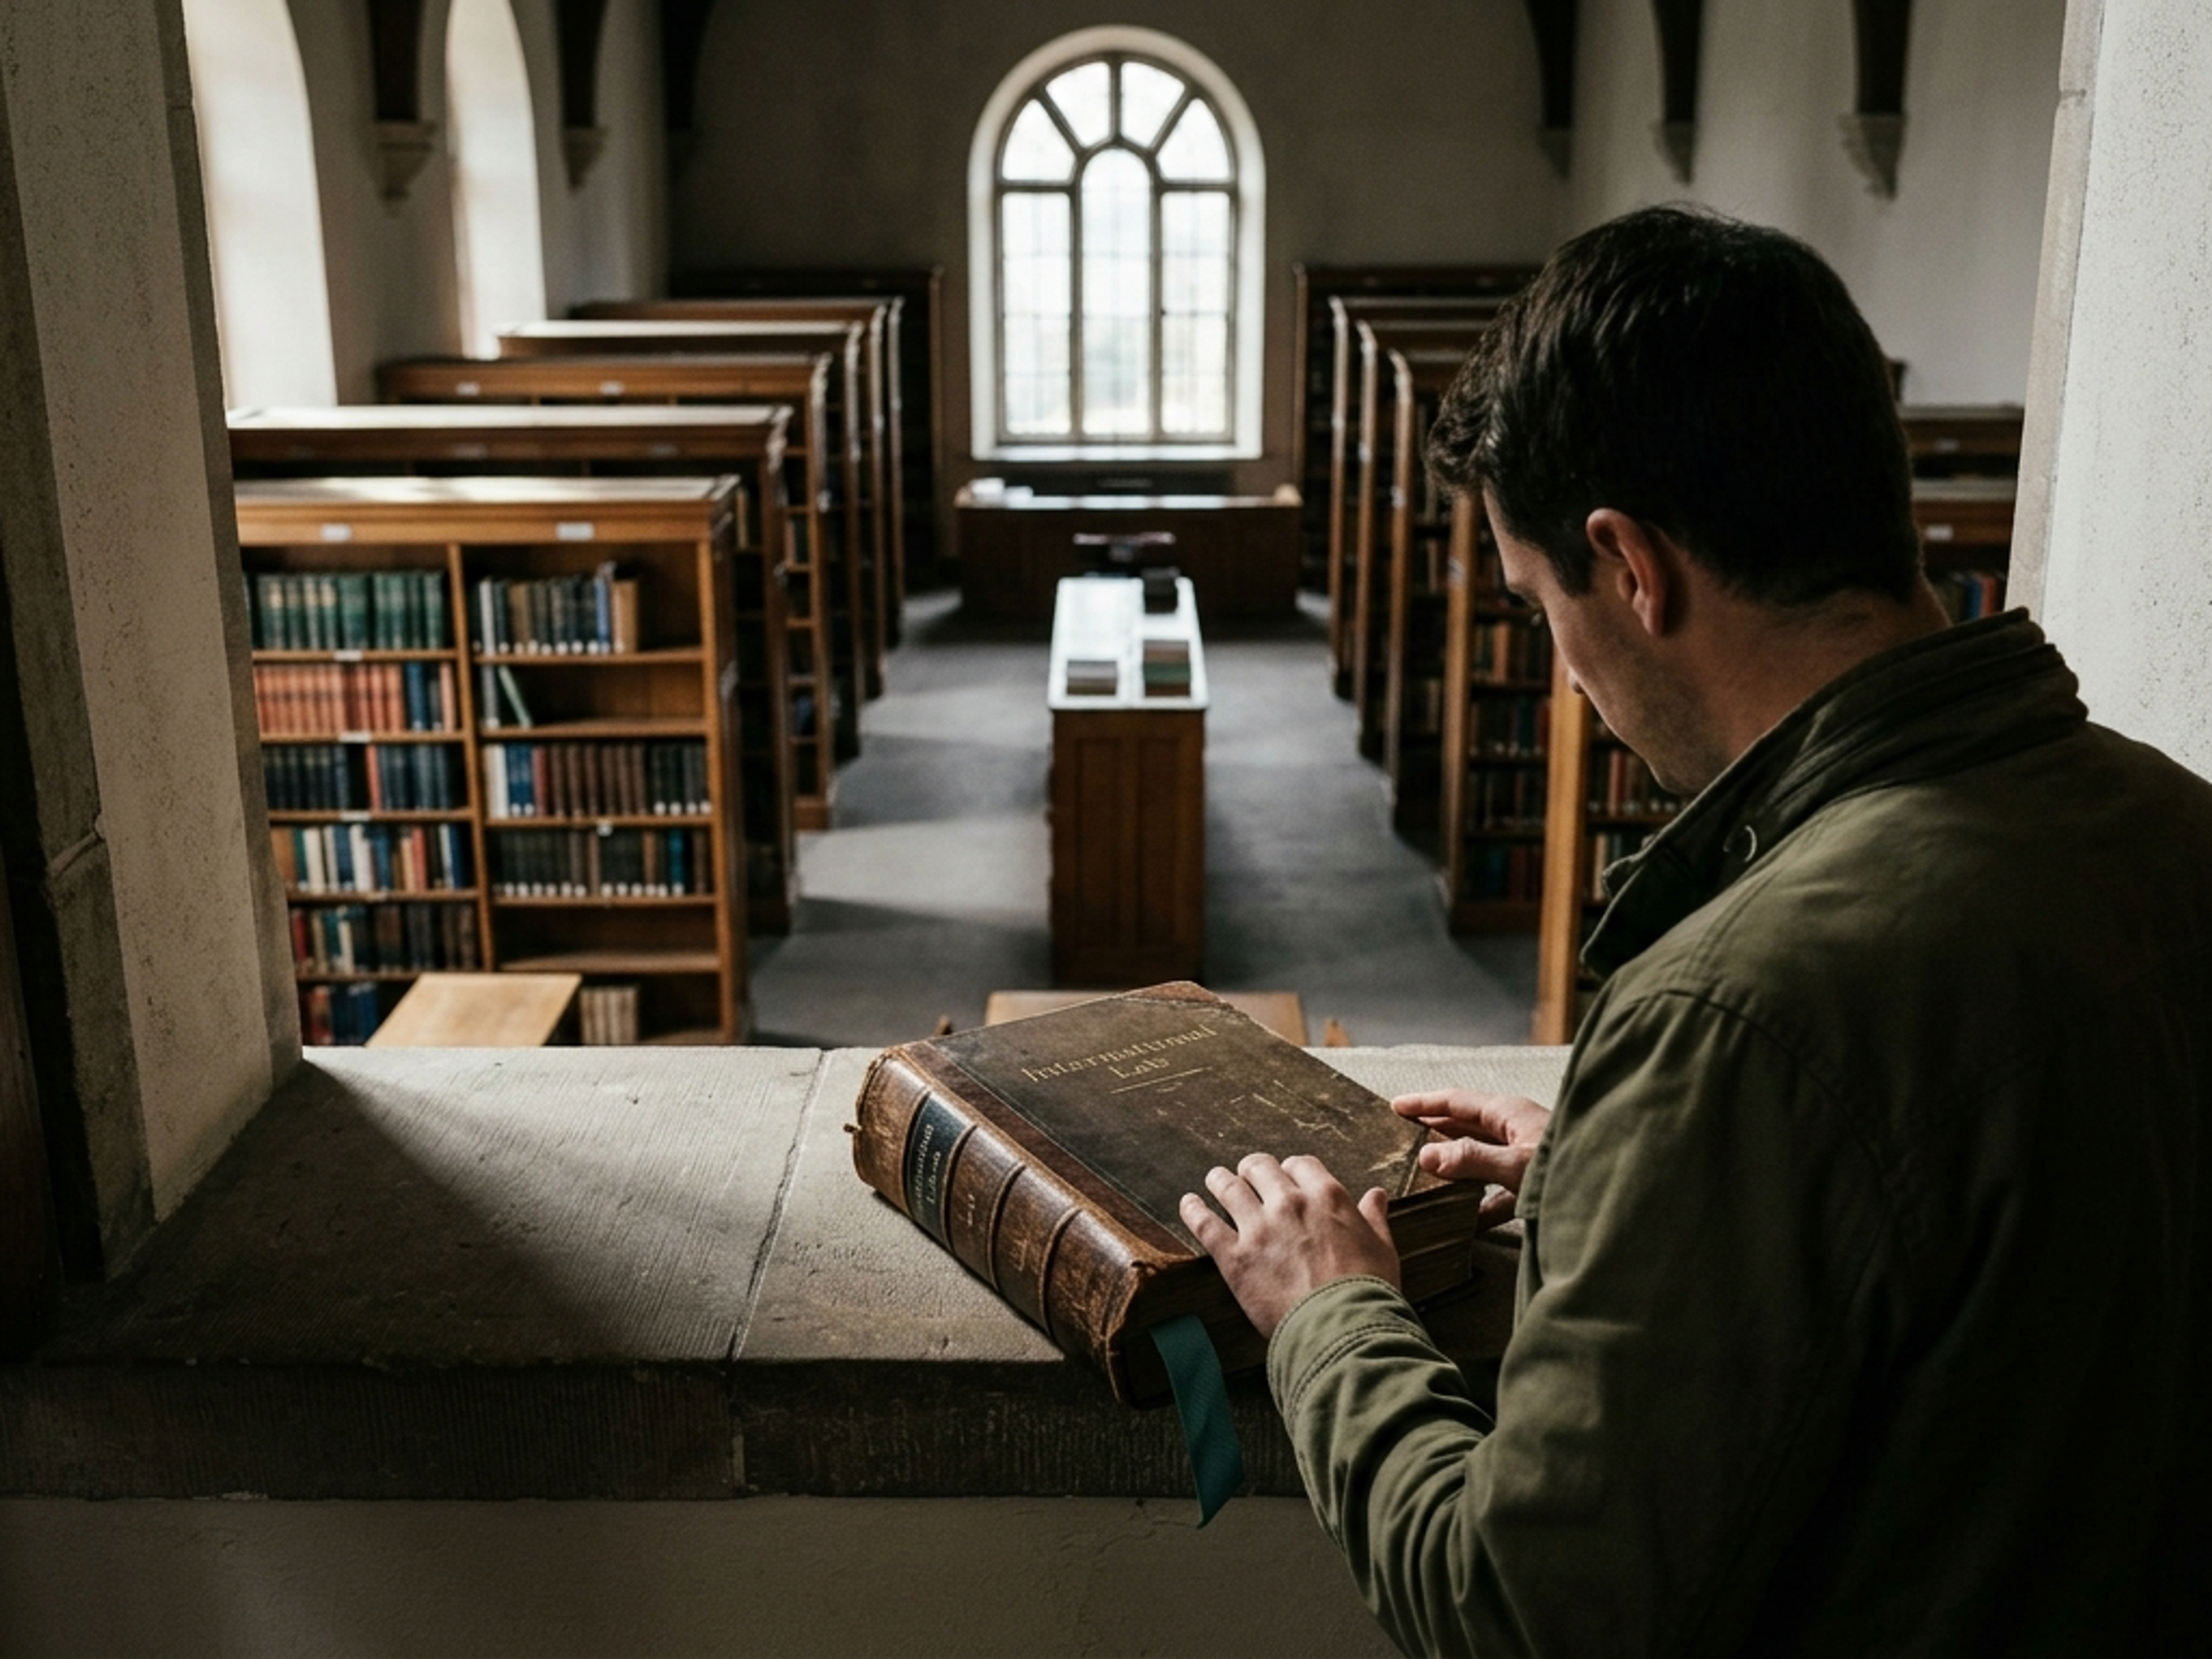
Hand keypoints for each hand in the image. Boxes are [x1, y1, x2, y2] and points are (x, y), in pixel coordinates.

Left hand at [1178, 1153, 1399, 1339]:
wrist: (1343, 1329)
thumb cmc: (1369, 1292)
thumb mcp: (1382, 1249)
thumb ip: (1374, 1218)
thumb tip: (1376, 1195)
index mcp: (1327, 1196)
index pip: (1300, 1164)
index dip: (1290, 1170)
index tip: (1285, 1178)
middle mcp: (1290, 1203)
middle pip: (1259, 1168)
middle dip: (1252, 1170)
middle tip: (1246, 1176)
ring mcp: (1259, 1228)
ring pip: (1228, 1187)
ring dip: (1219, 1180)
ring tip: (1214, 1180)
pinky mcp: (1234, 1257)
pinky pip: (1205, 1223)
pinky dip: (1193, 1210)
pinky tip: (1188, 1203)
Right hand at [1393, 1090, 1550, 1226]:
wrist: (1612, 1197)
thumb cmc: (1565, 1172)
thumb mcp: (1513, 1165)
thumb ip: (1470, 1160)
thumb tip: (1427, 1157)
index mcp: (1509, 1114)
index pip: (1458, 1102)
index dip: (1425, 1104)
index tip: (1397, 1105)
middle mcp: (1516, 1130)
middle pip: (1467, 1126)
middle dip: (1436, 1130)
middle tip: (1404, 1135)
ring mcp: (1526, 1157)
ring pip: (1480, 1157)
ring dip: (1454, 1166)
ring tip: (1426, 1176)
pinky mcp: (1534, 1186)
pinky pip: (1498, 1192)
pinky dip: (1480, 1203)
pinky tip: (1466, 1221)